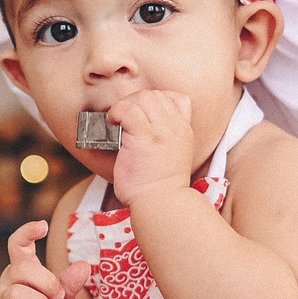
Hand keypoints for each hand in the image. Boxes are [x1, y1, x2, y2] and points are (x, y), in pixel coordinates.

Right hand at [0, 220, 90, 298]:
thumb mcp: (64, 295)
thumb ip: (70, 282)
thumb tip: (83, 266)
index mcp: (22, 269)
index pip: (18, 244)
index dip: (27, 232)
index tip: (42, 226)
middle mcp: (9, 283)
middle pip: (23, 269)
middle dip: (47, 281)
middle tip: (59, 296)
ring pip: (16, 294)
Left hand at [108, 89, 196, 205]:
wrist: (162, 203)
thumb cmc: (161, 187)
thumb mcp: (175, 156)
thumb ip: (166, 139)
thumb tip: (142, 128)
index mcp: (184, 131)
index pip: (177, 98)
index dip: (157, 100)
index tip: (143, 113)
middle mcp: (176, 127)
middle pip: (156, 95)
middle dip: (136, 100)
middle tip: (124, 117)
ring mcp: (161, 131)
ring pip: (143, 98)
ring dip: (126, 105)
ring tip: (118, 119)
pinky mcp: (144, 137)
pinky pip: (128, 110)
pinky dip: (117, 112)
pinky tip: (113, 123)